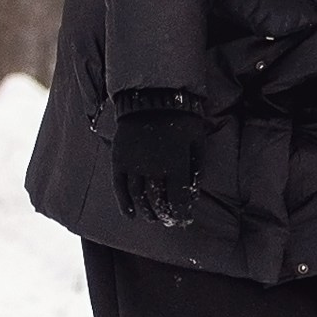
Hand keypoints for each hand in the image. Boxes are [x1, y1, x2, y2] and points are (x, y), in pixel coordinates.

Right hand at [112, 88, 204, 226]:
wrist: (152, 95)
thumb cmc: (180, 117)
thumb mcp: (197, 139)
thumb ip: (196, 167)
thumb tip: (193, 192)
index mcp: (176, 164)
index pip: (178, 200)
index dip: (181, 214)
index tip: (183, 219)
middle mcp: (154, 168)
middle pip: (158, 202)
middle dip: (165, 215)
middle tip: (168, 220)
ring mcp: (134, 165)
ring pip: (139, 197)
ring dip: (146, 211)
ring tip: (152, 218)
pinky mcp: (119, 160)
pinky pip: (120, 187)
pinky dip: (125, 203)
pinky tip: (131, 214)